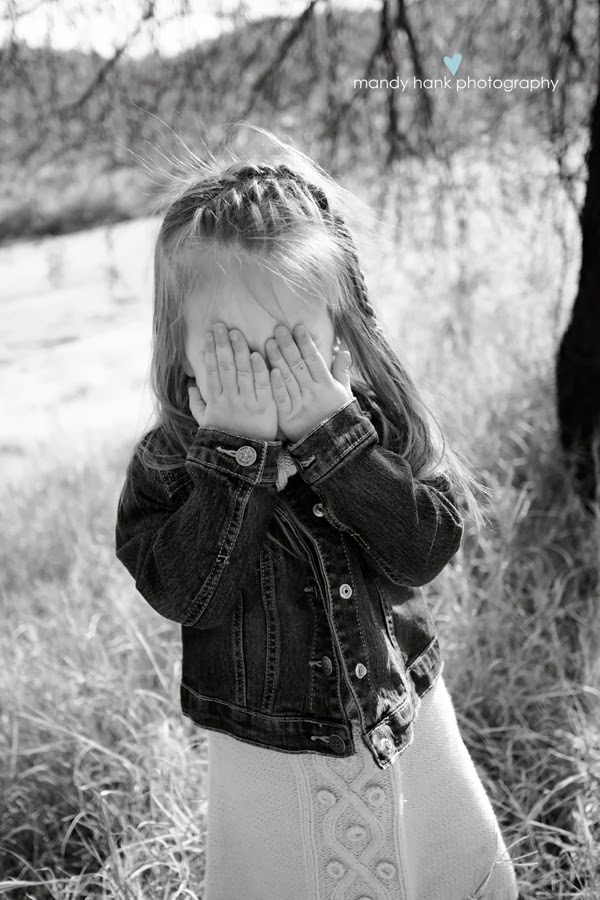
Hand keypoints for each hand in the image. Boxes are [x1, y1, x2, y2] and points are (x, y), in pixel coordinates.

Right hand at [187, 322, 277, 441]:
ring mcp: (247, 403)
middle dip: (223, 344)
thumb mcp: (206, 424)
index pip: (211, 371)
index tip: (210, 335)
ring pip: (243, 371)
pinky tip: (257, 354)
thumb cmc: (224, 440)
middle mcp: (230, 399)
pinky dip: (260, 370)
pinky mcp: (265, 408)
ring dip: (240, 350)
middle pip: (225, 366)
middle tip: (222, 325)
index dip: (210, 351)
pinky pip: (262, 385)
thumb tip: (190, 386)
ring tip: (237, 333)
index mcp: (215, 402)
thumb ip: (197, 404)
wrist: (243, 461)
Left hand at [265, 324, 353, 443]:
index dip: (306, 343)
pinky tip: (268, 369)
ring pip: (287, 378)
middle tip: (278, 328)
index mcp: (326, 386)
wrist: (332, 446)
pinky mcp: (288, 418)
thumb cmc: (337, 416)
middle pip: (298, 365)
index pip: (314, 359)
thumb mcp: (344, 394)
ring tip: (269, 342)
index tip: (298, 328)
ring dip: (277, 359)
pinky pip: (281, 398)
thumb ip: (341, 372)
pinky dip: (275, 384)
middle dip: (288, 345)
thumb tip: (343, 350)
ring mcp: (300, 405)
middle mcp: (313, 393)